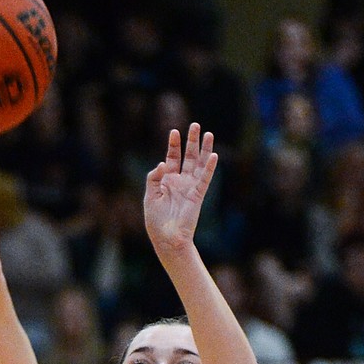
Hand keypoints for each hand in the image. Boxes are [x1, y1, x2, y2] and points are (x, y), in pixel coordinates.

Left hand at [144, 123, 217, 258]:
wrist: (167, 239)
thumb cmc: (156, 221)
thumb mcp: (150, 196)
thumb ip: (154, 178)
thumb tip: (162, 163)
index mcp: (167, 181)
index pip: (172, 158)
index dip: (173, 145)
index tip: (174, 131)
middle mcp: (180, 182)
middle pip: (188, 157)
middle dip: (191, 141)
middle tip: (196, 125)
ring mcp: (190, 188)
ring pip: (199, 164)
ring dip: (203, 149)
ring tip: (208, 133)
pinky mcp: (197, 195)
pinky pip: (205, 179)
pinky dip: (209, 167)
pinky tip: (214, 155)